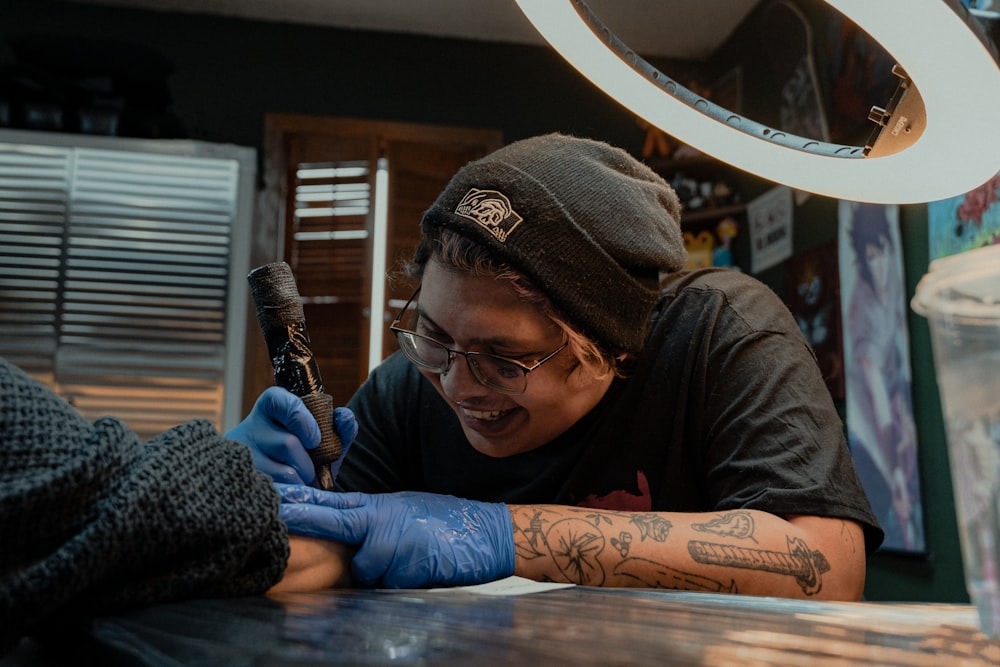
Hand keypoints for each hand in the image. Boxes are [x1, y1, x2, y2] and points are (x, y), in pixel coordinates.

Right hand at [227, 387, 357, 484]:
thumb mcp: (323, 440)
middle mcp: (251, 427)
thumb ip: (340, 427)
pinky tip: (290, 493)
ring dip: (302, 482)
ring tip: (300, 483)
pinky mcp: (242, 481)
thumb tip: (343, 417)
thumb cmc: (304, 456)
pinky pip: (277, 492)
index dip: (301, 420)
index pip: (281, 402)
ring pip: (284, 471)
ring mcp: (242, 454)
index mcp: (272, 407)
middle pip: (288, 443)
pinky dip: (292, 495)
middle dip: (308, 463)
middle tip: (311, 472)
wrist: (277, 485)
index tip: (314, 439)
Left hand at [276, 485, 514, 588]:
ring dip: (380, 574)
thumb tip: (347, 536)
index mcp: (379, 506)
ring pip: (364, 568)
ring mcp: (394, 540)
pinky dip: (399, 583)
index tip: (275, 495)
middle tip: (275, 514)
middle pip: (333, 521)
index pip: (332, 502)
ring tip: (409, 562)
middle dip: (303, 518)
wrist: (486, 533)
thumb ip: (373, 521)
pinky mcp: (407, 563)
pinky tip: (421, 569)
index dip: (302, 499)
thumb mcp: (403, 512)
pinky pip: (387, 583)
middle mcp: (382, 519)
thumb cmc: (446, 524)